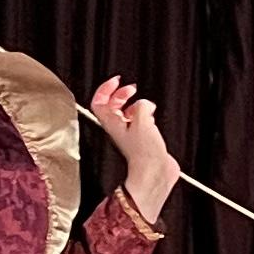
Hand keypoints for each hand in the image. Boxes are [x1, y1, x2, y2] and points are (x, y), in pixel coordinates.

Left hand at [90, 75, 180, 217]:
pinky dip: (144, 114)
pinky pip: (139, 122)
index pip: (99, 102)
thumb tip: (145, 104)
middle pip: (112, 106)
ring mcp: (130, 134)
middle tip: (131, 88)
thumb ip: (142, 106)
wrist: (154, 173)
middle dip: (121, 94)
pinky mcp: (142, 140)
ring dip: (133, 104)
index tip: (117, 80)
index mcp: (112, 123)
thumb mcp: (142, 120)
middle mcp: (118, 128)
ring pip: (125, 113)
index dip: (105, 88)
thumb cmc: (144, 153)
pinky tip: (152, 115)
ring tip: (143, 102)